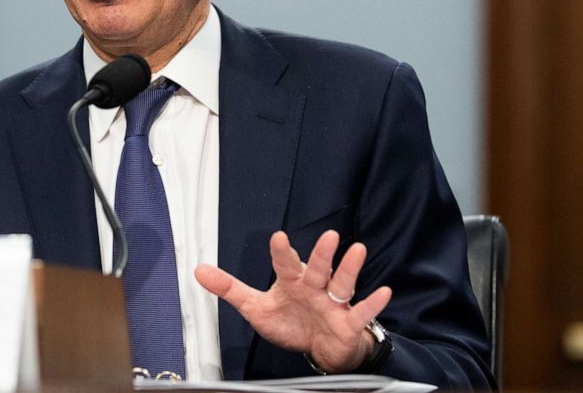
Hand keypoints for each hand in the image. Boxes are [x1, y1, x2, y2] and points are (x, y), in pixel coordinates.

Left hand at [194, 230, 391, 373]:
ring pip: (342, 283)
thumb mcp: (255, 307)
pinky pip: (361, 312)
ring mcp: (333, 303)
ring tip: (358, 250)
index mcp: (292, 282)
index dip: (282, 252)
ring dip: (349, 268)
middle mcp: (314, 287)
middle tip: (329, 235)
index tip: (278, 238)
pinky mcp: (348, 322)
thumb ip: (230, 288)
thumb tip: (200, 271)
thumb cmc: (291, 321)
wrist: (319, 347)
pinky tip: (383, 292)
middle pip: (317, 268)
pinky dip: (372, 303)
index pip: (285, 264)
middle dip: (322, 253)